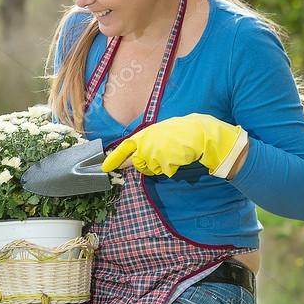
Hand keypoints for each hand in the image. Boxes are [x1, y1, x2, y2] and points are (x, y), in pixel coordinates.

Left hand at [101, 113, 248, 177]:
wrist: (198, 133)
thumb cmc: (179, 132)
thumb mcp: (159, 133)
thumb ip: (145, 143)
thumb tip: (132, 158)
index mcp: (144, 135)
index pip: (124, 147)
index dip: (114, 159)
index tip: (104, 168)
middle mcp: (146, 144)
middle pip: (138, 164)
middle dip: (146, 164)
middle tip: (163, 154)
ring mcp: (154, 154)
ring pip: (151, 170)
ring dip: (160, 166)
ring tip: (171, 153)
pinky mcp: (164, 162)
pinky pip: (163, 171)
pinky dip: (170, 168)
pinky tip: (177, 157)